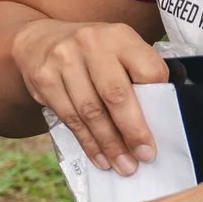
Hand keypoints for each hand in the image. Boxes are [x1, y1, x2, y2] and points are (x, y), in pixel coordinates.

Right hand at [9, 18, 170, 173]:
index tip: (164, 130)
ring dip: (109, 144)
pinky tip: (99, 157)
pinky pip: (69, 118)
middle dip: (132, 131)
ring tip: (123, 165)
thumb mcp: (118, 47)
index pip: (148, 71)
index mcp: (119, 36)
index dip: (158, 102)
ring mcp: (63, 61)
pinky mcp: (44, 80)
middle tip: (145, 156)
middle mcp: (90, 43)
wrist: (38, 39)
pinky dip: (87, 142)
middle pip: (116, 95)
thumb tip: (159, 117)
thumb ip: (137, 72)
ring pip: (90, 112)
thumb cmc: (91, 52)